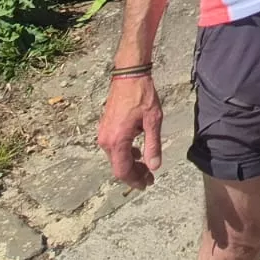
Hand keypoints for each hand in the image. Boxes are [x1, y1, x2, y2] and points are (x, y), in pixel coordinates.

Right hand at [97, 74, 164, 189]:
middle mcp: (106, 139)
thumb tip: (154, 166)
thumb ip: (153, 145)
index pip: (123, 170)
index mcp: (117, 140)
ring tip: (146, 168)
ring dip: (130, 164)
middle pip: (118, 166)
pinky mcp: (106, 127)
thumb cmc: (142, 95)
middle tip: (150, 178)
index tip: (147, 184)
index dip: (134, 180)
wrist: (129, 75)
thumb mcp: (153, 121)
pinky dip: (125, 153)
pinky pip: (114, 147)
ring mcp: (104, 133)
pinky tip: (138, 152)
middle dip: (134, 174)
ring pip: (116, 157)